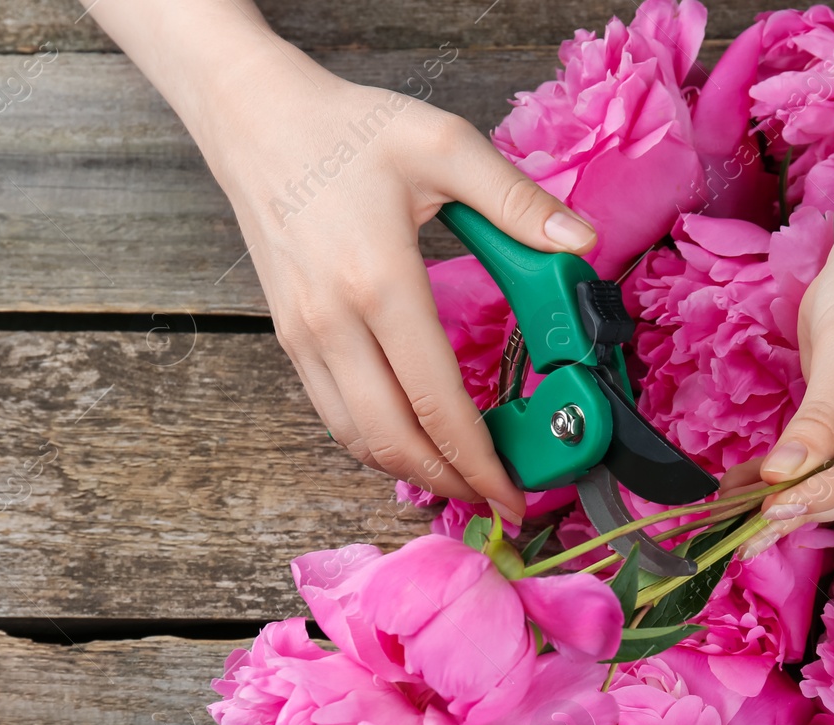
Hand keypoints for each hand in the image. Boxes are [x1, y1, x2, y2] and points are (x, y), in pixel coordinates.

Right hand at [198, 50, 595, 520]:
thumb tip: (581, 243)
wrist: (252, 116)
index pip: (437, 401)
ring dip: (411, 471)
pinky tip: (415, 441)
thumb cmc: (345, 127)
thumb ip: (517, 200)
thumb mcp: (444, 144)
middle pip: (393, 439)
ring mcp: (303, 334)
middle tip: (497, 498)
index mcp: (379, 282)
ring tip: (463, 478)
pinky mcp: (290, 336)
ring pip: (356, 437)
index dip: (480, 461)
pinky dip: (377, 443)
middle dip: (449, 482)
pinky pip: (334, 413)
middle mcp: (333, 321)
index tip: (515, 494)